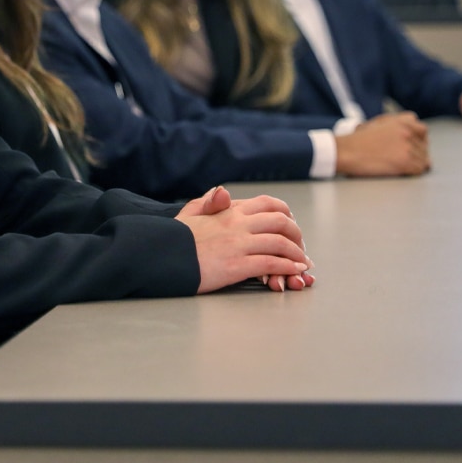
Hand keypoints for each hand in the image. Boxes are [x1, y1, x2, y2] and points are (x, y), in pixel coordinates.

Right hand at [177, 187, 312, 292]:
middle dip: (297, 235)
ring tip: (303, 263)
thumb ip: (207, 202)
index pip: (268, 204)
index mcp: (228, 210)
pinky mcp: (236, 265)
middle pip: (281, 222)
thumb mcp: (189, 214)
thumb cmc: (172, 239)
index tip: (291, 226)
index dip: (286, 215)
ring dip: (297, 253)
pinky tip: (295, 271)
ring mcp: (238, 244)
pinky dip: (288, 266)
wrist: (158, 256)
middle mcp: (237, 223)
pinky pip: (271, 263)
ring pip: (280, 243)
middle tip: (301, 247)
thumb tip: (223, 191)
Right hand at [334, 111, 429, 176]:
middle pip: (424, 147)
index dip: (418, 141)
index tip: (412, 147)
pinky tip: (403, 172)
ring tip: (402, 167)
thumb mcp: (379, 122)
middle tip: (405, 160)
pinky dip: (413, 173)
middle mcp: (408, 132)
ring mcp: (408, 147)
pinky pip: (419, 169)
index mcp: (403, 121)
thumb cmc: (358, 139)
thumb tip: (412, 128)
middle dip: (417, 154)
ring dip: (415, 165)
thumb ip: (397, 122)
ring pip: (423, 159)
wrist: (347, 151)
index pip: (423, 131)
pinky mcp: (405, 162)